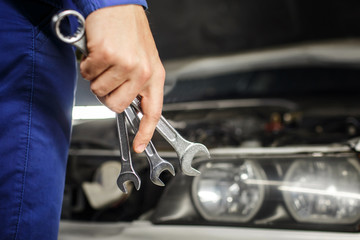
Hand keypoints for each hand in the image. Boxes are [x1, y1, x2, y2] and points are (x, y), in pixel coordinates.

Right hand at [80, 5, 164, 152]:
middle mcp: (142, 72)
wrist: (118, 6)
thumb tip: (130, 105)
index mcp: (154, 75)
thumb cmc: (130, 32)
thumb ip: (139, 84)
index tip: (138, 146)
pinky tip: (97, 52)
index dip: (145, 132)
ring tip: (105, 59)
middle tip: (108, 77)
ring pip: (100, 91)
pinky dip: (87, 65)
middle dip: (107, 95)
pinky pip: (88, 74)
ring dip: (96, 77)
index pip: (152, 111)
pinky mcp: (106, 56)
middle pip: (117, 105)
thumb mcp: (144, 59)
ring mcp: (125, 65)